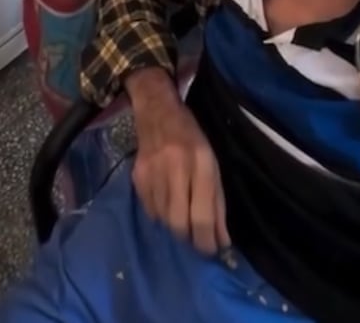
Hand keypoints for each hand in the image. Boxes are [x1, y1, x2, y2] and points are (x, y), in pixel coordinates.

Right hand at [128, 69, 228, 255]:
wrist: (157, 110)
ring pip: (164, 220)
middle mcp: (176, 168)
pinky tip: (166, 199)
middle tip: (197, 237)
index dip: (207, 241)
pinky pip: (150, 211)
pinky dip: (160, 213)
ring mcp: (153, 172)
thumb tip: (222, 241)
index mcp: (201, 162)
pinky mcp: (138, 177)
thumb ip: (217, 203)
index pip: (202, 215)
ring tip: (182, 212)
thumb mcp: (212, 164)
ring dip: (176, 224)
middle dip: (190, 238)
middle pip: (179, 224)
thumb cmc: (191, 137)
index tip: (212, 250)